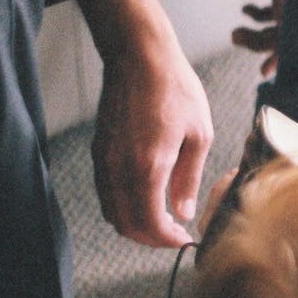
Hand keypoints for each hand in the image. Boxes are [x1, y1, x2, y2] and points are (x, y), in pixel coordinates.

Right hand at [81, 0, 214, 246]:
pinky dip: (122, 205)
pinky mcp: (98, 151)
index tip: (183, 239)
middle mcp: (119, 169)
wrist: (139, 57)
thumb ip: (188, 178)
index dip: (166, 240)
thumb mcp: (199, 134)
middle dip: (150, 238)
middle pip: (126, 225)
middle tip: (173, 234)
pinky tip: (145, 197)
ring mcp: (104, 161)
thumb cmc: (174, 89)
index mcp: (147, 167)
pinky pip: (105, 193)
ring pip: (111, 212)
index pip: (149, 224)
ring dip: (134, 223)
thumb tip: (183, 212)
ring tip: (161, 218)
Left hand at [233, 0, 297, 76]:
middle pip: (290, 33)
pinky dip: (263, 14)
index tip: (265, 73)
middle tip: (235, 38)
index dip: (284, 56)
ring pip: (283, 24)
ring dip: (260, 30)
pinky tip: (247, 11)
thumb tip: (284, 31)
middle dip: (262, 42)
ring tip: (236, 30)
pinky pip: (281, 9)